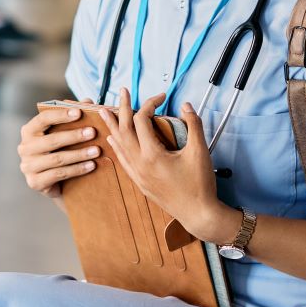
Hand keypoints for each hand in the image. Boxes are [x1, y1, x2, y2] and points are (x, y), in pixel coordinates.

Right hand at [18, 100, 99, 200]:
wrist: (53, 181)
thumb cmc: (59, 150)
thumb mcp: (65, 132)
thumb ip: (74, 116)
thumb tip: (88, 101)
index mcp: (29, 131)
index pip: (43, 119)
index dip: (61, 115)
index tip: (79, 112)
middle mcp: (24, 147)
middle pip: (51, 140)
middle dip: (74, 136)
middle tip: (93, 133)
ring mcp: (28, 166)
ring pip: (57, 159)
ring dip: (79, 154)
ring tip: (96, 151)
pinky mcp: (34, 182)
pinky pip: (58, 174)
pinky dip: (77, 169)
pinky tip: (91, 165)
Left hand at [100, 89, 225, 240]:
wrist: (198, 214)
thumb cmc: (200, 185)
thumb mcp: (200, 151)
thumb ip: (194, 124)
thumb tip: (186, 106)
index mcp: (152, 155)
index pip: (142, 120)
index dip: (150, 103)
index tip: (161, 97)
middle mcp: (140, 164)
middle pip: (124, 129)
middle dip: (122, 108)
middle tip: (121, 92)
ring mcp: (138, 174)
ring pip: (119, 145)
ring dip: (113, 126)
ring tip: (105, 111)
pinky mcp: (140, 182)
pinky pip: (122, 160)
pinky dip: (116, 146)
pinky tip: (113, 139)